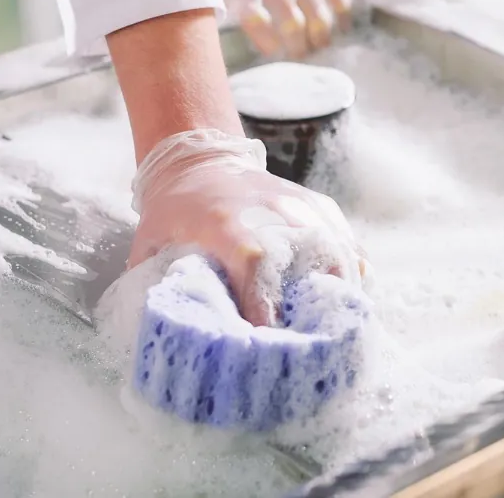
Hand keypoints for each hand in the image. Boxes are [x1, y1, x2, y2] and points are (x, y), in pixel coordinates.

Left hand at [128, 128, 365, 326]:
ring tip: (336, 328)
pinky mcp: (319, 206)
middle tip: (311, 344)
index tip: (267, 340)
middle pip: (313, 255)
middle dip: (316, 304)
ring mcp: (301, 205)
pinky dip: (352, 272)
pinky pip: (347, 242)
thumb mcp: (150, 244)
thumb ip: (155, 287)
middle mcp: (272, 209)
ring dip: (342, 292)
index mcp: (224, 220)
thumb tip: (166, 339)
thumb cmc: (174, 211)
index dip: (265, 302)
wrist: (203, 160)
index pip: (254, 260)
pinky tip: (346, 300)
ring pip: (340, 249)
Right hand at [209, 0, 376, 58]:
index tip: (330, 38)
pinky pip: (258, 24)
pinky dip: (267, 42)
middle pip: (319, 19)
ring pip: (293, 25)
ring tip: (293, 54)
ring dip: (296, 47)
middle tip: (310, 52)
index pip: (341, 2)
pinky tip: (271, 49)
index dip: (338, 27)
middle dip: (317, 42)